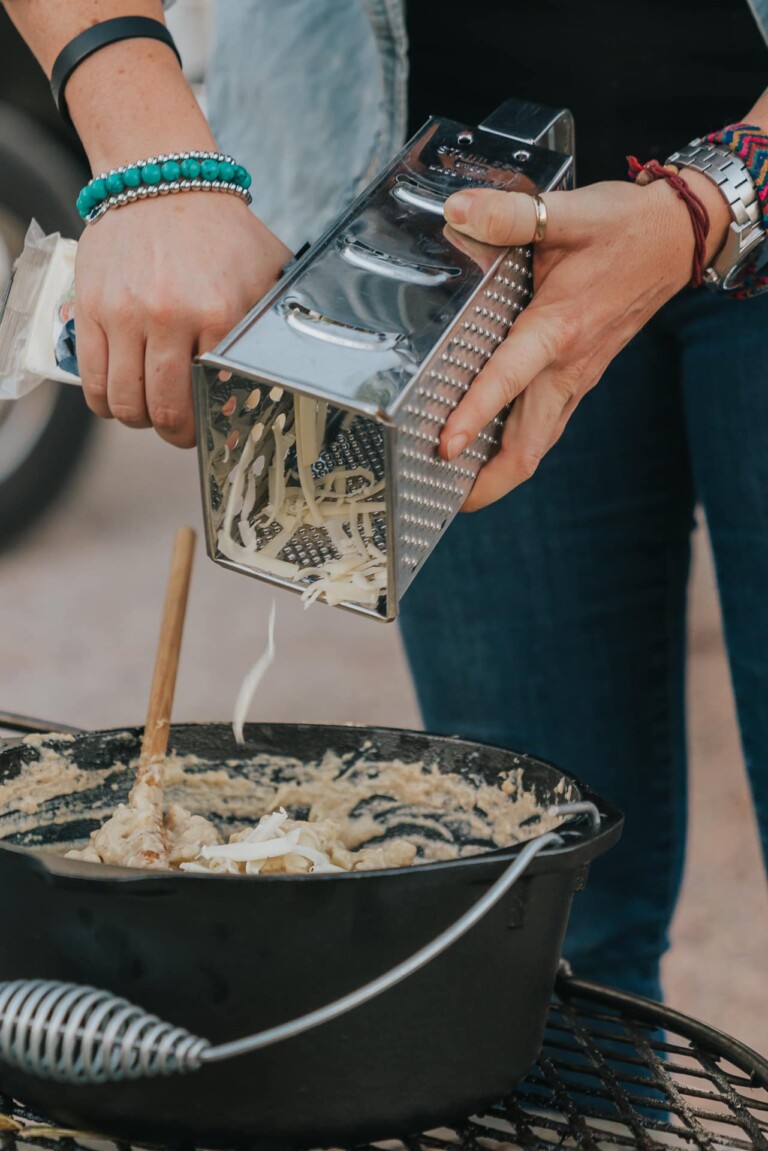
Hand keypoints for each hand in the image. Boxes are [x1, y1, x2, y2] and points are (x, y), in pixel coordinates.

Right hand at [75, 191, 291, 447]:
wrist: (162, 178)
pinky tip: (121, 397)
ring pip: (126, 403)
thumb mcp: (266, 273)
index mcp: (220, 312)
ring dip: (140, 420)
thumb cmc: (220, 232)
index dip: (212, 424)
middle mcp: (170, 315)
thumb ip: (270, 326)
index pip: (213, 398)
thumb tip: (275, 380)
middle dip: (177, 433)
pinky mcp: (90, 307)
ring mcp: (125, 313)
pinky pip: (92, 380)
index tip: (213, 425)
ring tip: (151, 410)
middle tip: (182, 430)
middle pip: (166, 412)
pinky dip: (106, 402)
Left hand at [439, 176, 729, 509]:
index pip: (508, 380)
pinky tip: (489, 447)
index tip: (444, 447)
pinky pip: (545, 427)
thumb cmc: (626, 228)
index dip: (473, 415)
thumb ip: (512, 215)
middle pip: (527, 448)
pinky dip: (517, 448)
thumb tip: (459, 211)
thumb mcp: (570, 212)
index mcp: (557, 329)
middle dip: (487, 482)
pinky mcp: (580, 378)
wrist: (678, 240)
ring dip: (501, 473)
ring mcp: (576, 379)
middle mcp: (567, 367)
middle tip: (443, 496)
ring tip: (457, 488)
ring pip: (537, 445)